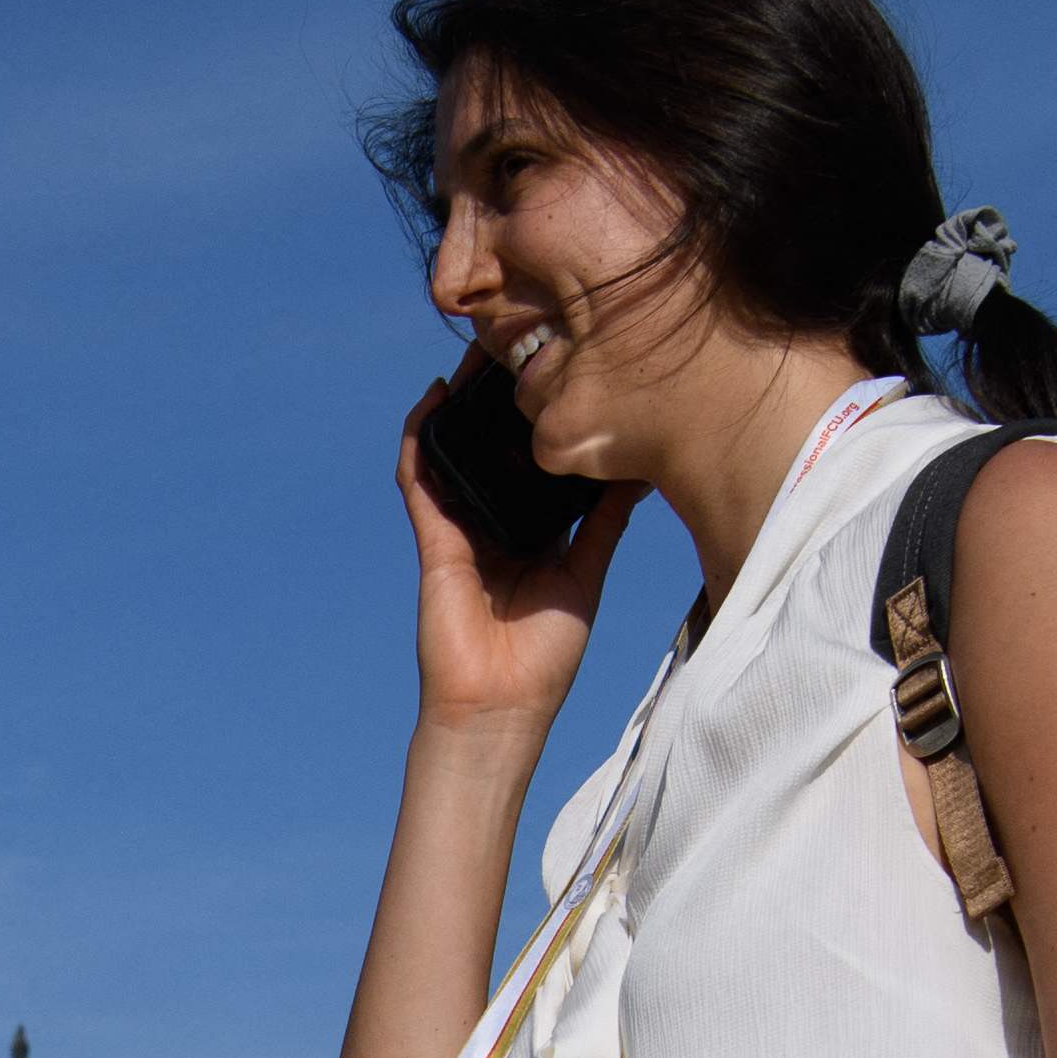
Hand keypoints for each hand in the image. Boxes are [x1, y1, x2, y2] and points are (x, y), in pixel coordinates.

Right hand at [396, 380, 634, 737]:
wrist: (500, 708)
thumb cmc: (545, 658)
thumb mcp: (585, 577)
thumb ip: (603, 526)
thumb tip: (636, 477)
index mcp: (533, 536)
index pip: (536, 466)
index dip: (543, 425)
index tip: (565, 380)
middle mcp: (493, 526)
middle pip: (494, 451)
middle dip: (502, 404)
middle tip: (521, 349)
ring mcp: (459, 530)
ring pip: (455, 454)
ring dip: (462, 407)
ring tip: (477, 356)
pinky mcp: (433, 540)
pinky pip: (420, 480)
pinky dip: (421, 439)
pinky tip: (434, 399)